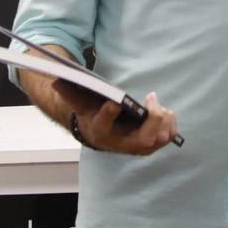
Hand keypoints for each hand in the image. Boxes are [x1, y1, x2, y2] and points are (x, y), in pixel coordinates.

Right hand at [53, 80, 178, 155]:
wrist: (103, 135)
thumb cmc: (92, 116)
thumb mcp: (80, 105)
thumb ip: (70, 93)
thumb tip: (57, 80)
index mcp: (100, 133)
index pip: (103, 124)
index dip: (108, 114)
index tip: (114, 102)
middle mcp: (122, 145)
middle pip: (145, 139)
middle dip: (153, 118)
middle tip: (150, 97)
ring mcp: (140, 147)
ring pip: (160, 138)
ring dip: (163, 119)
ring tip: (155, 103)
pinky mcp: (153, 144)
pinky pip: (169, 136)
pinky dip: (170, 123)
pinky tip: (164, 110)